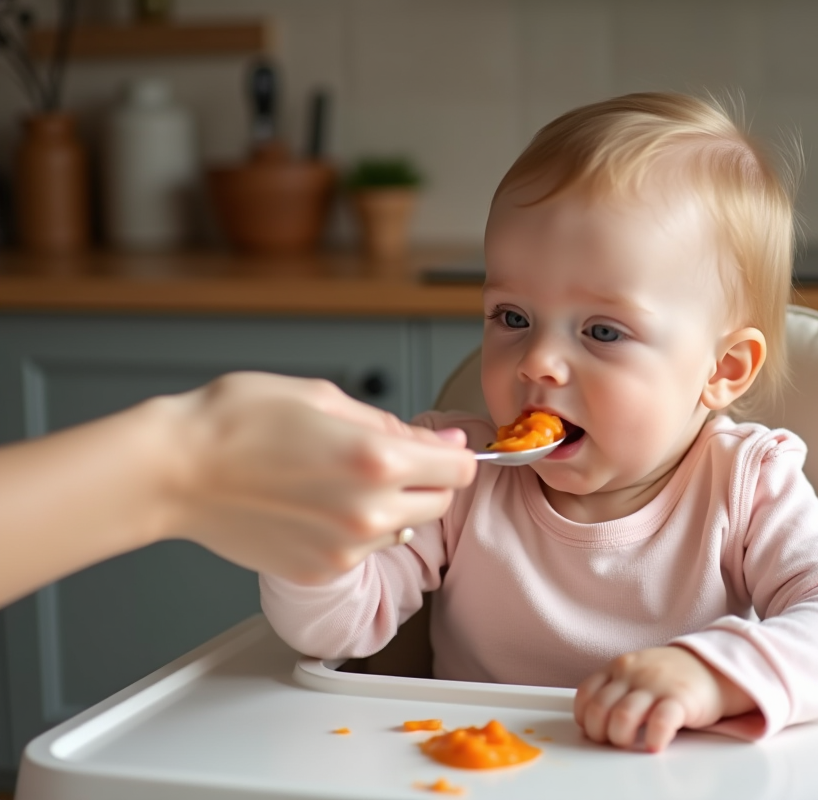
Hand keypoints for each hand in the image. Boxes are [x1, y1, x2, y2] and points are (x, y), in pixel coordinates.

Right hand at [161, 372, 475, 582]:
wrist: (175, 471)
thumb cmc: (235, 422)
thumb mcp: (323, 397)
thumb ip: (391, 424)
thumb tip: (443, 441)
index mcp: (378, 459)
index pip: (461, 469)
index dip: (452, 454)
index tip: (438, 449)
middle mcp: (370, 510)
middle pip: (440, 503)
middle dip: (426, 481)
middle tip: (385, 462)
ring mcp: (346, 547)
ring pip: (404, 530)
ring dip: (391, 509)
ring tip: (339, 483)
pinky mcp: (321, 570)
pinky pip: (364, 552)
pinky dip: (355, 533)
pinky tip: (317, 507)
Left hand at [574, 645, 755, 751]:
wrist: (714, 667)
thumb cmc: (671, 677)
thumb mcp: (637, 672)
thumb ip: (615, 688)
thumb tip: (593, 720)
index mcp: (619, 667)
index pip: (586, 694)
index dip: (585, 718)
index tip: (594, 730)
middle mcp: (633, 673)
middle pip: (599, 710)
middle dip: (601, 734)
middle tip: (614, 741)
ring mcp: (656, 684)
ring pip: (623, 716)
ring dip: (621, 738)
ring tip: (633, 744)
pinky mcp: (680, 698)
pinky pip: (660, 722)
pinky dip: (654, 739)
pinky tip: (655, 745)